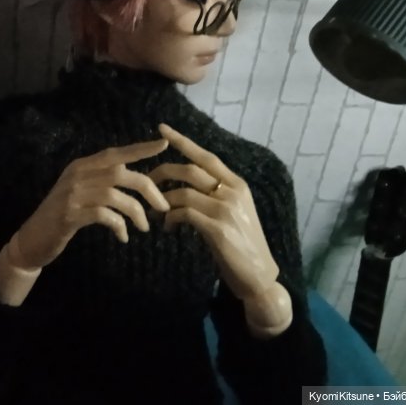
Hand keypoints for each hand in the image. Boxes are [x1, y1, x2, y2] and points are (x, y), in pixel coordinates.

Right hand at [13, 139, 170, 268]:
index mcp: (81, 166)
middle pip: (121, 173)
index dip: (140, 148)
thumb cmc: (61, 215)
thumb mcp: (80, 192)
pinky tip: (123, 237)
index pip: (115, 153)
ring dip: (136, 212)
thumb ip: (101, 181)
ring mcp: (72, 194)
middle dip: (148, 189)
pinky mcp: (70, 215)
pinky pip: (104, 215)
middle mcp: (77, 175)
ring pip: (115, 195)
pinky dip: (119, 226)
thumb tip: (133, 175)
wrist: (32, 240)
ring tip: (144, 227)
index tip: (164, 144)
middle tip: (164, 207)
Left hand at [151, 123, 278, 301]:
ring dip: (162, 201)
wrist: (259, 276)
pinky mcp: (218, 229)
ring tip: (156, 213)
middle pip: (189, 170)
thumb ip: (215, 195)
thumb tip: (184, 185)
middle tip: (146, 184)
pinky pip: (183, 214)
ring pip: (183, 192)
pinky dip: (169, 219)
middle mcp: (233, 192)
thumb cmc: (242, 244)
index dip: (183, 141)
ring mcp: (226, 210)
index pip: (206, 156)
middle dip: (162, 173)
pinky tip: (167, 228)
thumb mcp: (234, 212)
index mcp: (238, 185)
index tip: (162, 129)